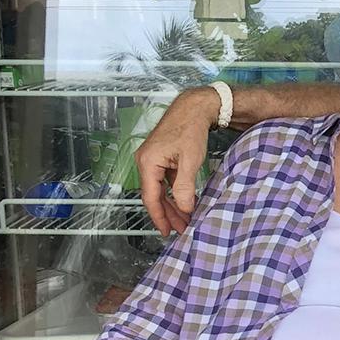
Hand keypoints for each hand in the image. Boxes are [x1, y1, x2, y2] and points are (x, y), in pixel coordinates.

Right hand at [136, 88, 217, 234]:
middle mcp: (145, 162)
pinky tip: (185, 202)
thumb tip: (184, 208)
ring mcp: (152, 160)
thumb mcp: (189, 161)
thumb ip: (184, 186)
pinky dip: (174, 192)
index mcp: (147, 163)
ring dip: (171, 204)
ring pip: (160, 189)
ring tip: (183, 220)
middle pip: (154, 195)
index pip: (151, 197)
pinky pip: (165, 181)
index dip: (159, 217)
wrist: (194, 107)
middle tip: (180, 229)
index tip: (167, 231)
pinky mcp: (161, 158)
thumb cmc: (190, 129)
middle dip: (167, 214)